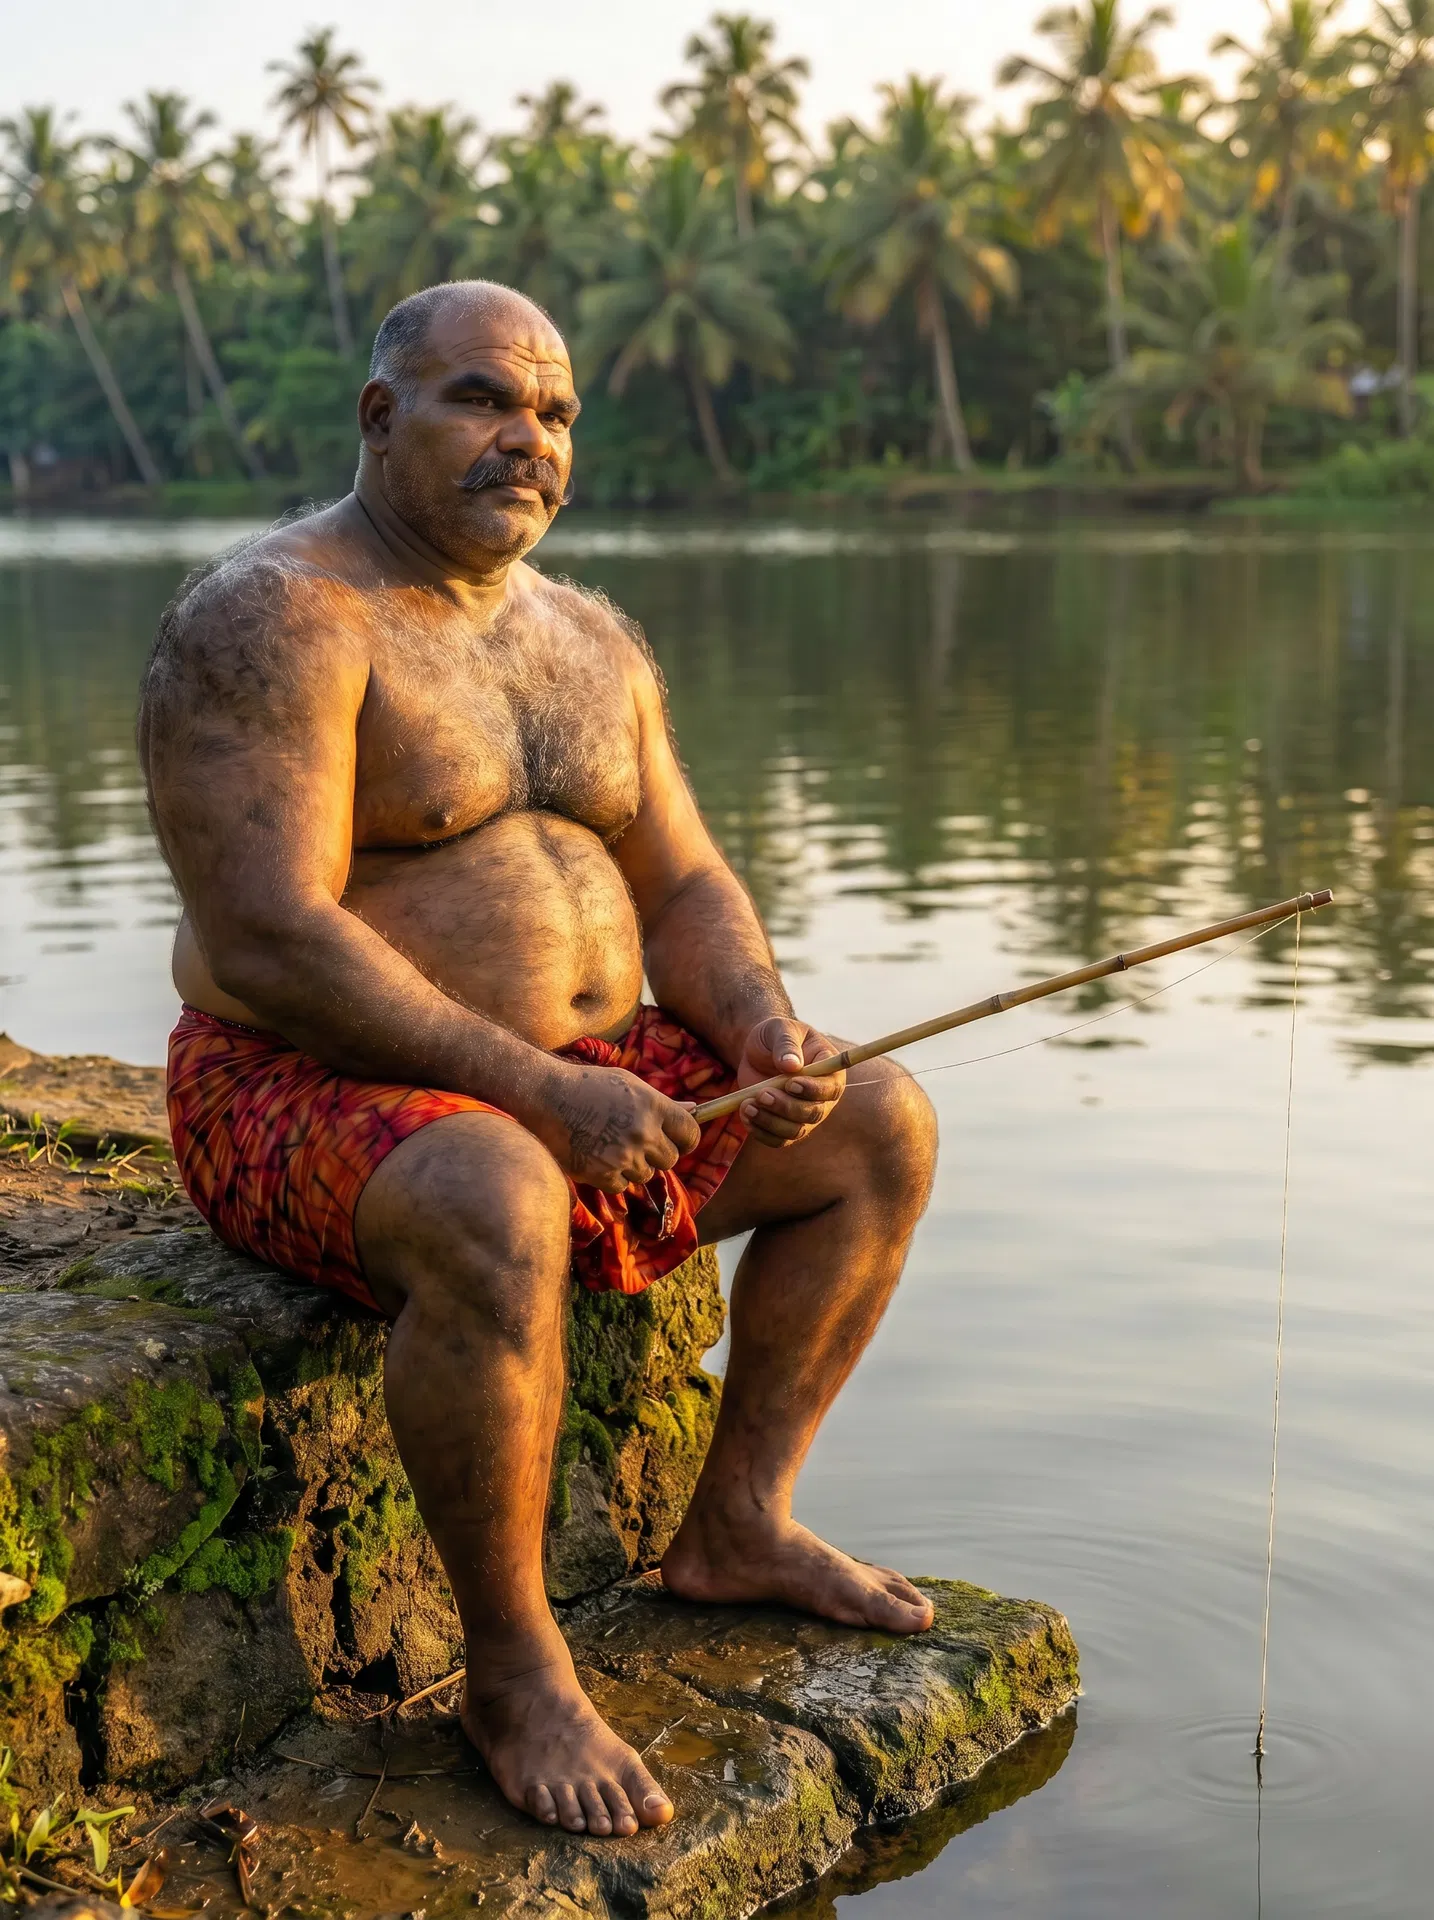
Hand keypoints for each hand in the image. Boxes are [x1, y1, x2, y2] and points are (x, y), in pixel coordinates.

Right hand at [538, 1061, 701, 1193]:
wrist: (546, 1098)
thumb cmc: (587, 1085)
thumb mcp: (628, 1084)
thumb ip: (661, 1101)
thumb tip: (694, 1109)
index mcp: (653, 1106)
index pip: (691, 1133)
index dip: (686, 1140)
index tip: (678, 1141)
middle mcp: (643, 1133)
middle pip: (671, 1160)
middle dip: (658, 1154)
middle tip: (637, 1143)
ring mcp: (624, 1156)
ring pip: (645, 1174)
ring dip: (633, 1165)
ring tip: (610, 1145)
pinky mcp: (603, 1174)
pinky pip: (622, 1185)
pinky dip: (612, 1177)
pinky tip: (597, 1157)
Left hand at [734, 1016, 844, 1149]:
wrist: (757, 1050)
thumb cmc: (775, 1035)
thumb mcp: (780, 1029)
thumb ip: (786, 1044)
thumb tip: (792, 1065)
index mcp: (829, 1071)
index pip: (830, 1088)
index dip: (813, 1090)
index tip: (790, 1083)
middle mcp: (822, 1098)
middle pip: (814, 1114)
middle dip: (787, 1107)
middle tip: (762, 1094)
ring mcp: (803, 1114)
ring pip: (795, 1131)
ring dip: (770, 1122)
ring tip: (747, 1105)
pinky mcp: (784, 1125)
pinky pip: (777, 1139)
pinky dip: (761, 1132)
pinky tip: (746, 1116)